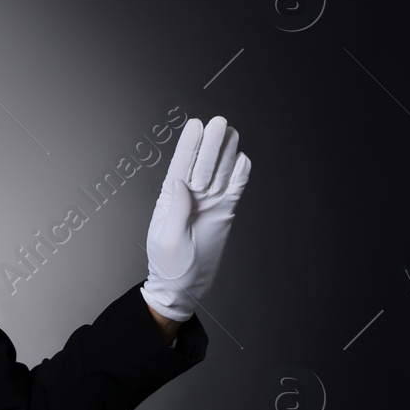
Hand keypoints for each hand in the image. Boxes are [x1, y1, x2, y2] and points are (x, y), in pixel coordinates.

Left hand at [139, 116, 250, 321]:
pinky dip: (240, 176)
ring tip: (232, 133)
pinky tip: (243, 159)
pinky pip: (234, 190)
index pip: (181, 166)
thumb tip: (180, 181)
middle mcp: (191, 196)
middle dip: (211, 143)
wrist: (183, 286)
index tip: (196, 125)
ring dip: (226, 153)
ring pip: (220, 172)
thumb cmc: (169, 265)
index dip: (189, 145)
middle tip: (220, 122)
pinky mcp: (224, 213)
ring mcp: (209, 203)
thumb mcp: (167, 239)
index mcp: (171, 199)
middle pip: (203, 164)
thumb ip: (176, 210)